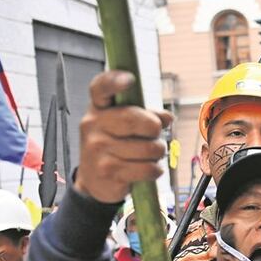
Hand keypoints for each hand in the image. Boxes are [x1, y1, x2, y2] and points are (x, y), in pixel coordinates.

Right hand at [75, 71, 172, 203]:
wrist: (95, 180)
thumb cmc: (114, 146)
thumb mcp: (125, 126)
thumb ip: (147, 116)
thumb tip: (167, 117)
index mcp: (98, 108)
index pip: (101, 88)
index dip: (115, 81)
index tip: (130, 80)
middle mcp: (93, 125)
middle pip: (134, 119)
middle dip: (154, 129)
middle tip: (155, 135)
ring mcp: (97, 148)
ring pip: (147, 148)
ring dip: (157, 153)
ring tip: (150, 155)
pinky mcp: (107, 171)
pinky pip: (146, 168)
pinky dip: (155, 170)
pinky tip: (147, 169)